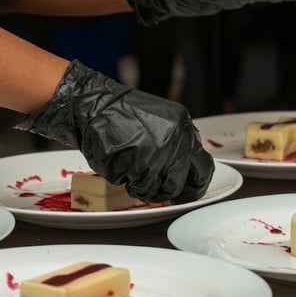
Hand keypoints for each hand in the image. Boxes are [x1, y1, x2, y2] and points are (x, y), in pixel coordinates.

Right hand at [14, 60, 214, 203]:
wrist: (92, 106)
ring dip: (145, 187)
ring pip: (158, 190)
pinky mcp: (137, 167)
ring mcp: (157, 157)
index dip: (195, 184)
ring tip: (132, 169)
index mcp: (184, 128)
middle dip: (167, 190)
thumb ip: (175, 143)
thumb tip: (182, 171)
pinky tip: (121, 165)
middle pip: (180, 184)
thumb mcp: (160, 120)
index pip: (203, 168)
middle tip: (155, 187)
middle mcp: (175, 143)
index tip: (189, 190)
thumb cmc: (119, 112)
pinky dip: (128, 183)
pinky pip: (138, 188)